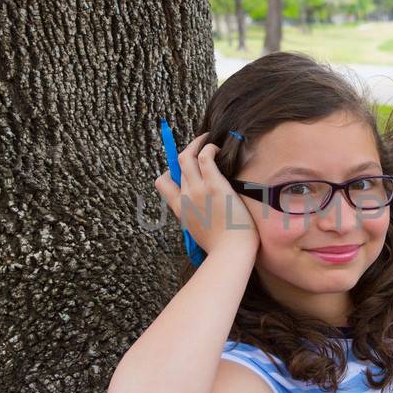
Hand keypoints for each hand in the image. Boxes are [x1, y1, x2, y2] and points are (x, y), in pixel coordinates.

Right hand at [153, 133, 257, 260]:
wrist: (230, 252)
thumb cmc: (221, 246)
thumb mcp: (198, 232)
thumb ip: (196, 218)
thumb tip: (204, 213)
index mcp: (180, 209)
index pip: (162, 182)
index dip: (170, 172)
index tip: (184, 169)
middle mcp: (185, 196)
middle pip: (177, 164)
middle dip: (188, 151)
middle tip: (200, 146)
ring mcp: (198, 190)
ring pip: (187, 156)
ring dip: (198, 143)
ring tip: (209, 140)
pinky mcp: (215, 185)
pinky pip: (205, 157)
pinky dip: (209, 148)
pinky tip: (219, 150)